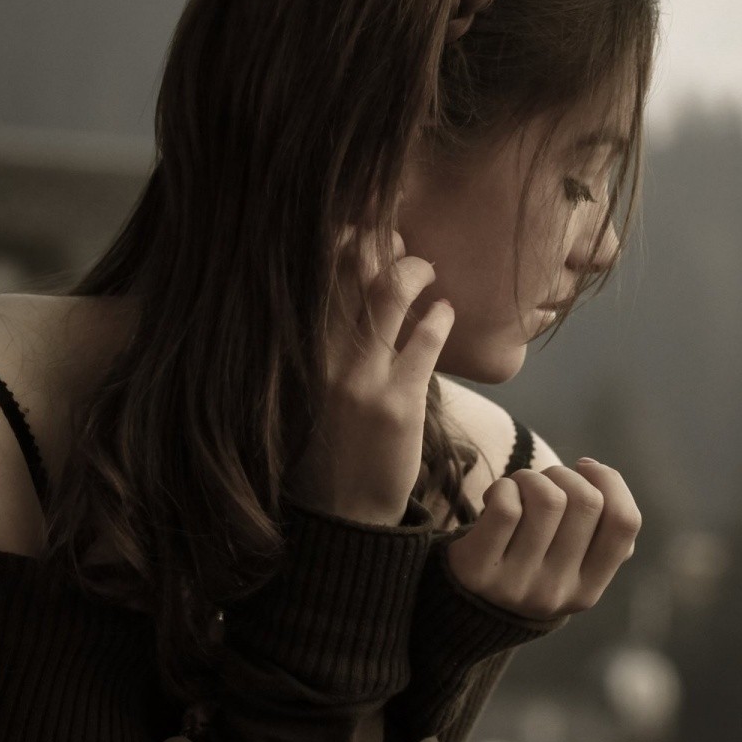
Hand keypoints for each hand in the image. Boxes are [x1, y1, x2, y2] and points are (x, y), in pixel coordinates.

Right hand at [287, 224, 454, 526]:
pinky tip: (444, 311)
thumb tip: (343, 296)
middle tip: (396, 237)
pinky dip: (439, 317)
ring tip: (426, 269)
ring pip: (388, 293)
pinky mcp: (399, 401)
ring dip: (414, 269)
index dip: (337, 241)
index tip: (357, 226)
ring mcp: (361, 378)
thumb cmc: (326, 450)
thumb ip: (321, 347)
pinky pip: (425, 339)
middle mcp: (323, 359)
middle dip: (376, 241)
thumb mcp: (309, 393)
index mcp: (298, 356)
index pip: (312, 278)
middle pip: (348, 272)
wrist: (342, 515)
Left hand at [444, 459, 640, 619]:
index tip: (585, 468)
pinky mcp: (478, 571)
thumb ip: (599, 535)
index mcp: (588, 590)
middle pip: (585, 501)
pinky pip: (507, 507)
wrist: (462, 605)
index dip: (611, 481)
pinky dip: (503, 487)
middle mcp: (557, 593)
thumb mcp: (568, 565)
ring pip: (548, 499)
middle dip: (563, 474)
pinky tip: (496, 497)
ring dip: (530, 478)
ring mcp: (517, 586)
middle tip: (542, 482)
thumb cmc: (525, 564)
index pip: (624, 523)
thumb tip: (601, 477)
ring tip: (517, 488)